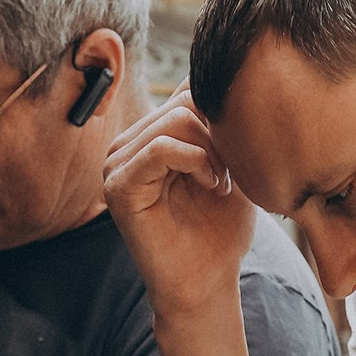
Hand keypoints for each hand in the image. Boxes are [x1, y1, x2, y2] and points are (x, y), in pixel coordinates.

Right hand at [104, 89, 252, 318]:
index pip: (184, 92)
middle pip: (182, 102)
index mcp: (148, 137)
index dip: (221, 115)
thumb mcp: (231, 163)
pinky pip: (160, 147)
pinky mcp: (117, 187)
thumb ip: (221, 122)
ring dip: (211, 152)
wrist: (207, 282)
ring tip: (221, 183)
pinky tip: (212, 185)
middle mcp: (127, 145)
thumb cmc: (220, 229)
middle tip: (230, 174)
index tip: (239, 156)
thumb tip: (222, 73)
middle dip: (218, 135)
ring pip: (174, 120)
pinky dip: (196, 161)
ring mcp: (117, 164)